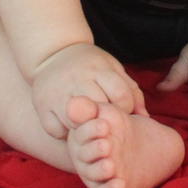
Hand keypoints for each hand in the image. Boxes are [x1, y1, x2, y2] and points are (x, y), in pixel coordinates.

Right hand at [30, 42, 145, 139]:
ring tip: (88, 125)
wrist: (53, 54)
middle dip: (105, 120)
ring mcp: (57, 92)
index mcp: (98, 68)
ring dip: (84, 129)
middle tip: (105, 123)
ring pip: (76, 123)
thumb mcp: (112, 69)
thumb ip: (131, 91)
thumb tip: (145, 118)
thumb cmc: (90, 66)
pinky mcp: (42, 105)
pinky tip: (68, 125)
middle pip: (98, 108)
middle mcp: (77, 79)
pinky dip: (63, 133)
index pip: (120, 93)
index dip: (126, 107)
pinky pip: (56, 131)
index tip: (123, 111)